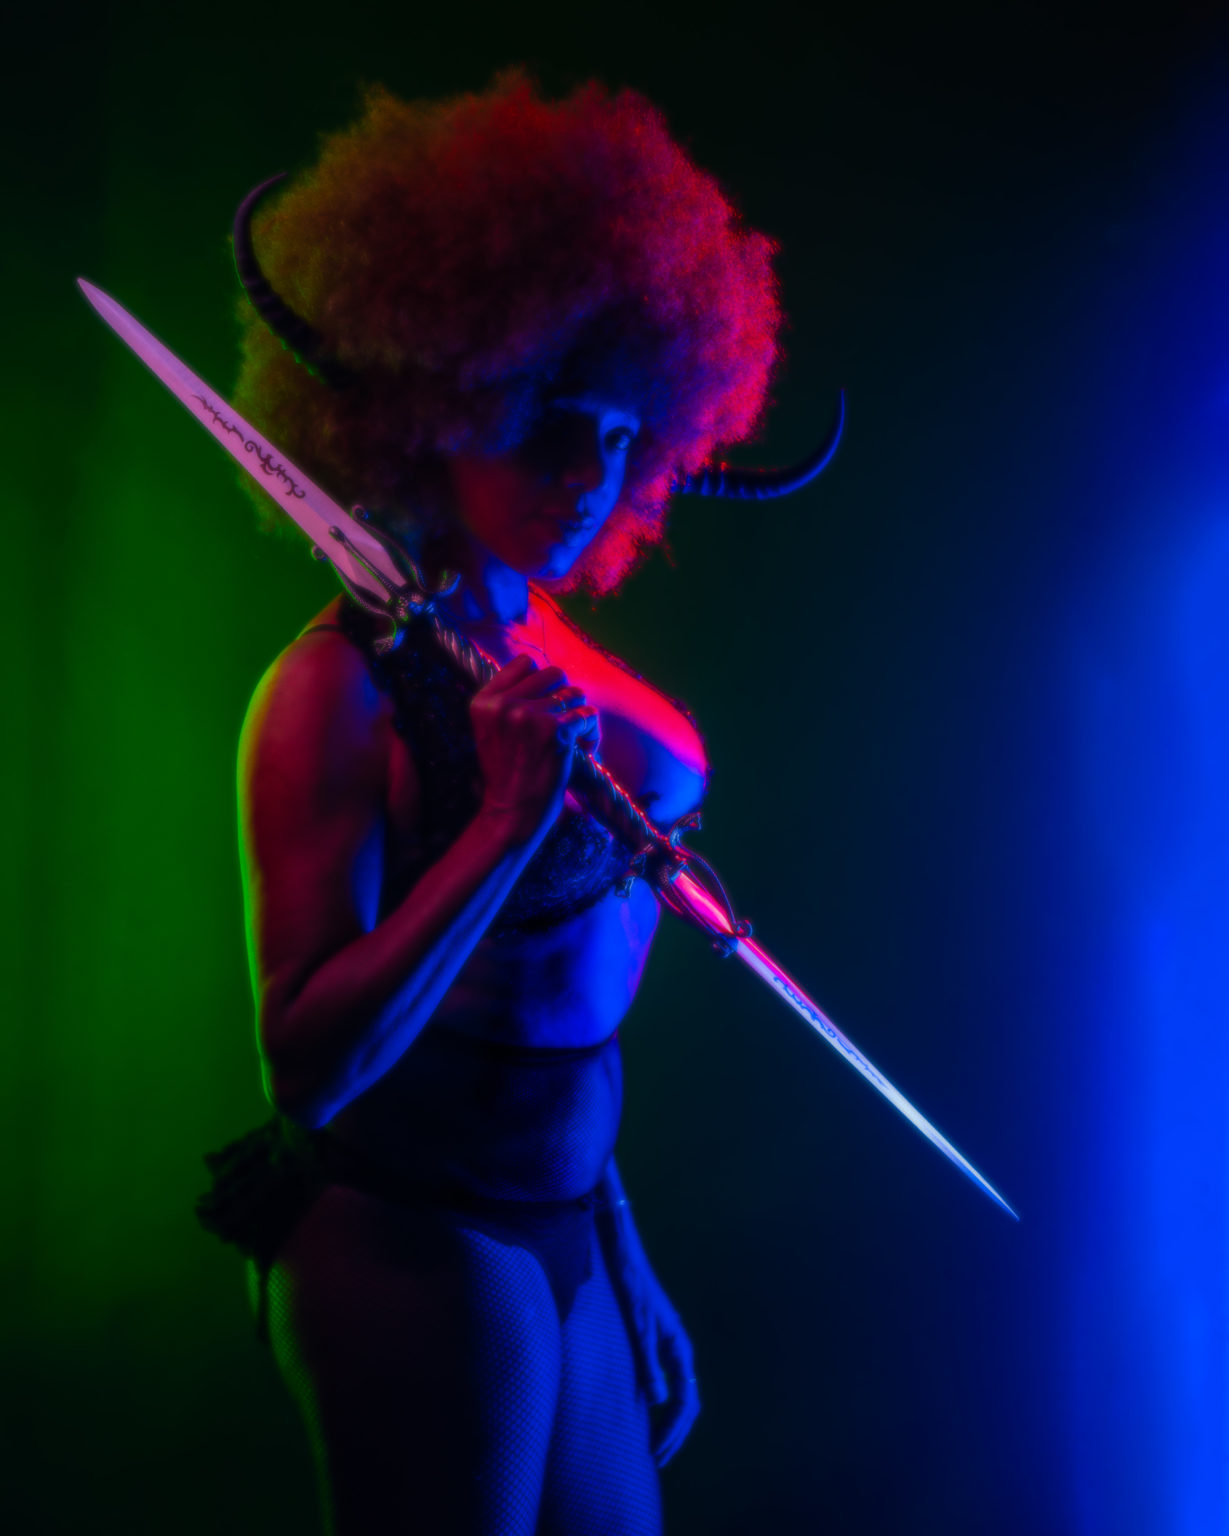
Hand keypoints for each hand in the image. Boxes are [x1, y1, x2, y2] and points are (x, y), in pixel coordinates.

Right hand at [470, 654, 598, 845]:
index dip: (541, 681)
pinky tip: (584, 751)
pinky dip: (592, 734)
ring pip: (575, 693)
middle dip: (565, 696)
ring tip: (574, 740)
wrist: (511, 813)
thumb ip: (508, 701)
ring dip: (580, 715)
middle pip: (554, 673)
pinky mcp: (556, 732)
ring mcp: (530, 716)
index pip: (524, 663)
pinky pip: (589, 715)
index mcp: (484, 701)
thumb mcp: (491, 731)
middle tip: (563, 723)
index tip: (544, 705)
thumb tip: (547, 675)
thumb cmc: (506, 775)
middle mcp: (504, 704)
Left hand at [601, 1207, 700, 1466]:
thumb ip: (647, 1362)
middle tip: (655, 1460)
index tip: (656, 1452)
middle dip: (674, 1433)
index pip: (686, 1401)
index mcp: (679, 1347)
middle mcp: (677, 1348)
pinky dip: (659, 1404)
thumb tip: (658, 1402)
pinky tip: (643, 1413)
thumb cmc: (631, 1286)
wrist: (623, 1255)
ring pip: (677, 1393)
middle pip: (686, 1402)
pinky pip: (664, 1380)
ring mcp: (666, 1345)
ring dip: (668, 1421)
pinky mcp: (653, 1341)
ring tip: (652, 1445)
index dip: (674, 1431)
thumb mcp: (638, 1326)